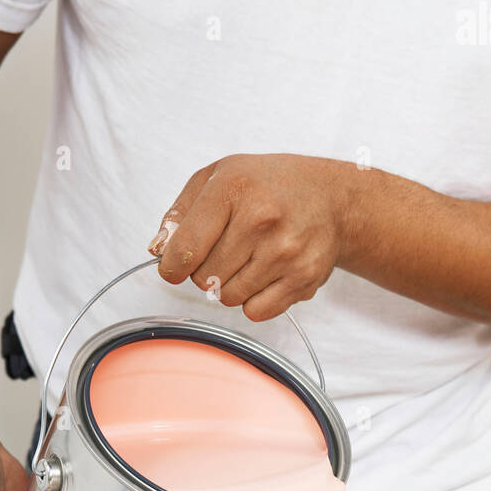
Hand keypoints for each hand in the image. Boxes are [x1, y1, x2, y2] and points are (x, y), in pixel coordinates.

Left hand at [149, 153, 353, 320]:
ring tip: (248, 259)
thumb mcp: (218, 177)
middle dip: (206, 271)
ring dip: (230, 286)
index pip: (184, 249)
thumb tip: (158, 251)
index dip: (171, 266)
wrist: (332, 198)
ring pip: (228, 298)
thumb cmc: (268, 186)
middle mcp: (261, 219)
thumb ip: (180, 213)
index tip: (174, 266)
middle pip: (204, 279)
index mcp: (234, 189)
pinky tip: (266, 274)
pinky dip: (254, 300)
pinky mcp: (303, 278)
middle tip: (225, 251)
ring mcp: (285, 251)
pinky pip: (256, 312)